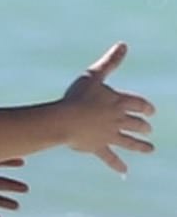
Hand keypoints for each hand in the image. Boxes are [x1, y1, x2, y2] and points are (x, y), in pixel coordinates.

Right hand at [63, 43, 154, 172]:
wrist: (65, 120)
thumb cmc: (77, 96)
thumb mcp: (93, 75)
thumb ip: (110, 62)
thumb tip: (124, 44)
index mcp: (117, 102)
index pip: (137, 104)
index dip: (145, 107)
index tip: (150, 111)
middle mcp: (117, 120)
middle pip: (134, 123)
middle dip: (142, 126)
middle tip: (148, 129)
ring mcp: (108, 135)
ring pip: (128, 141)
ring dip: (140, 145)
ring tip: (150, 149)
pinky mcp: (98, 147)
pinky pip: (110, 158)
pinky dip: (117, 165)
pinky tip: (124, 173)